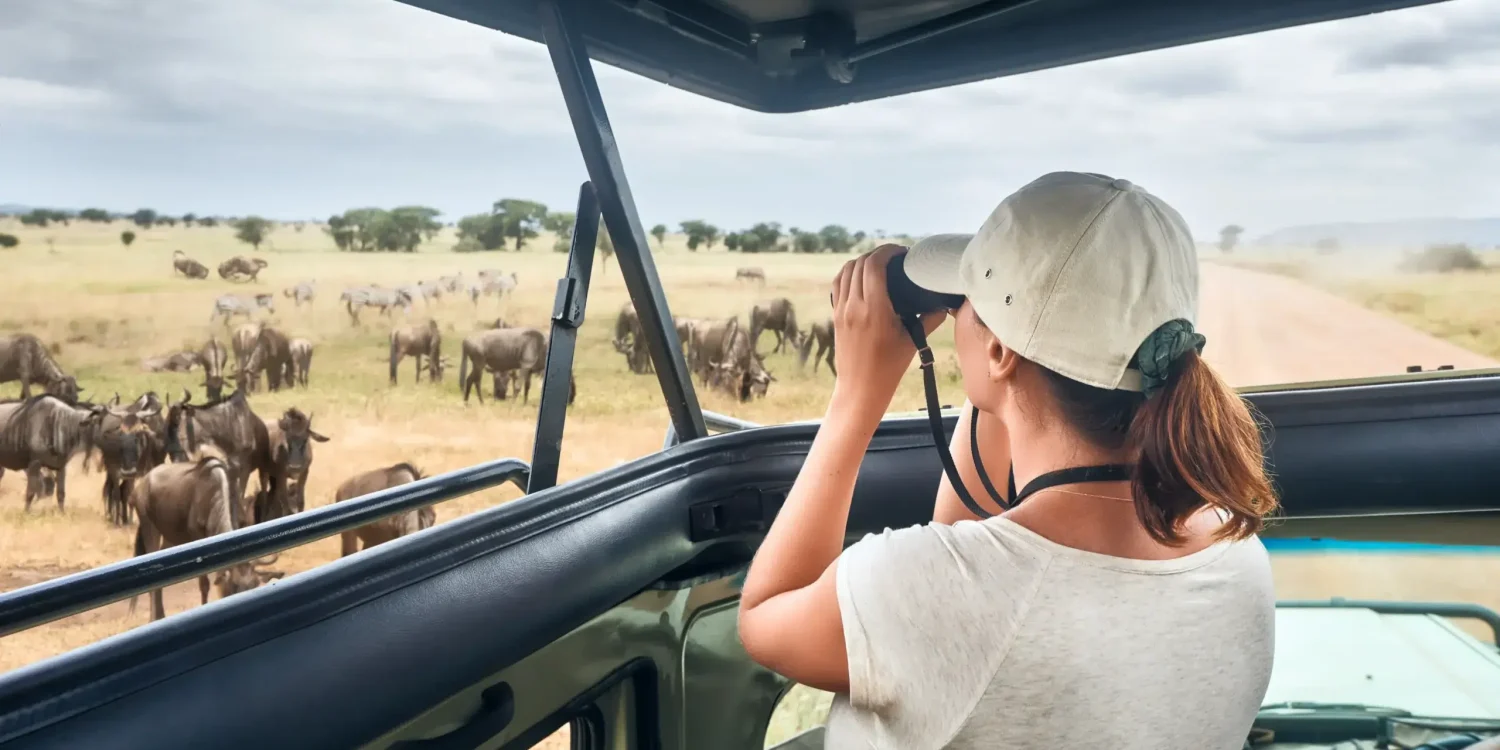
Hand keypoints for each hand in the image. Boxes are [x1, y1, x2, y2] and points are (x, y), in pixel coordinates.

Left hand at [830, 245, 946, 412]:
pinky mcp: (835, 316)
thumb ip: (929, 319)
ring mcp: (841, 310)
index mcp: (874, 310)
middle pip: (859, 264)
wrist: (860, 389)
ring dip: (861, 261)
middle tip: (895, 257)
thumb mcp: (912, 342)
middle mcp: (854, 306)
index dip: (887, 251)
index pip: (874, 266)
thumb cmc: (888, 368)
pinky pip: (838, 285)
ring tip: (879, 263)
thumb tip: (945, 304)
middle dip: (877, 254)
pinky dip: (848, 273)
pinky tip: (861, 276)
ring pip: (845, 271)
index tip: (902, 252)